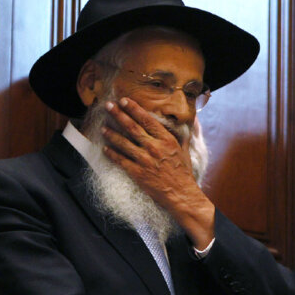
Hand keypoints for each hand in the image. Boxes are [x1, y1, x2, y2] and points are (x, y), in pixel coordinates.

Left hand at [101, 97, 215, 245]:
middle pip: (132, 128)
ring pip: (124, 143)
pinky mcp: (137, 173)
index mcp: (167, 139)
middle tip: (108, 105)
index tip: (125, 100)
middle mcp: (154, 147)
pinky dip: (112, 153)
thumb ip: (184, 133)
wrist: (181, 194)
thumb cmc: (183, 172)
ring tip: (103, 127)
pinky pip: (121, 160)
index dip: (134, 109)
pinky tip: (105, 148)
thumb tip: (192, 119)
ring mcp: (144, 160)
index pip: (148, 120)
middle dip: (119, 115)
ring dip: (111, 134)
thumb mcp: (185, 149)